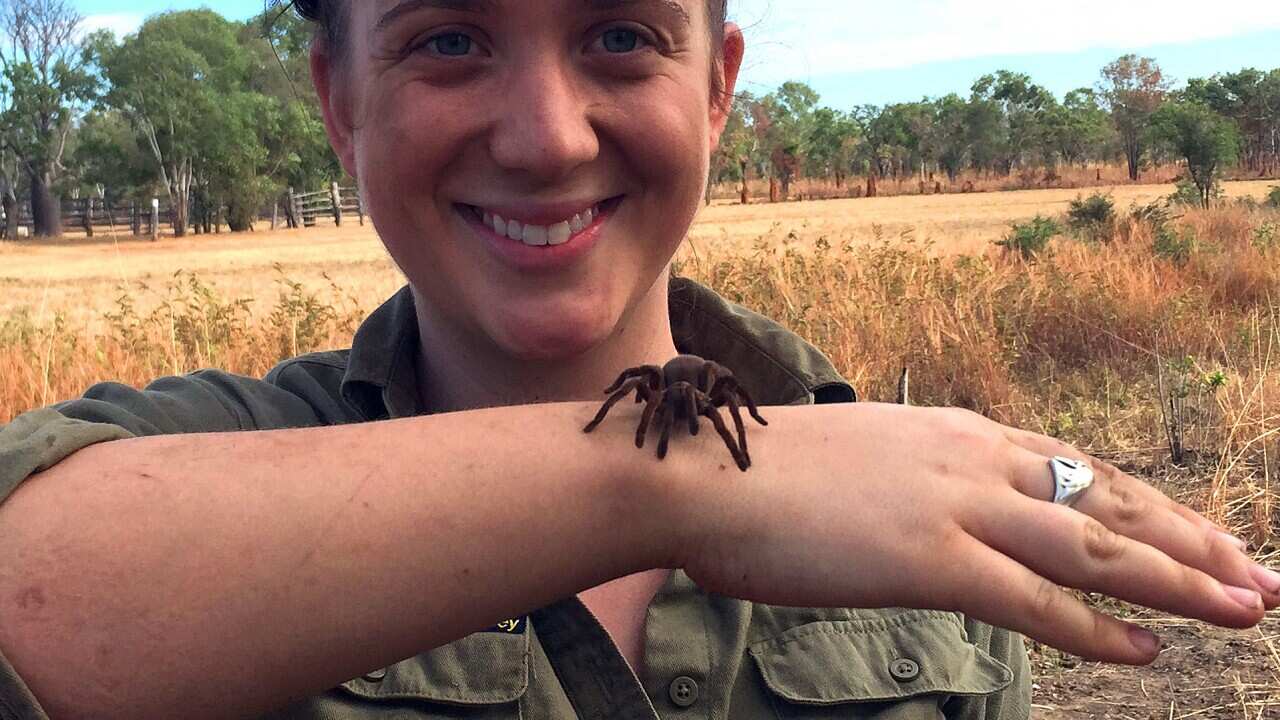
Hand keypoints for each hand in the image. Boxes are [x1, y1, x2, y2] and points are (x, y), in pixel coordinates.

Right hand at [667, 403, 1275, 664]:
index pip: (1076, 466)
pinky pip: (1034, 602)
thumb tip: (934, 511)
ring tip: (1245, 608)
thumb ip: (911, 480)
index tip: (1202, 531)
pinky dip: (1096, 629)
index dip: (1149, 504)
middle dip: (1193, 540)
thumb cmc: (760, 474)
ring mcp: (954, 506)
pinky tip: (1147, 650)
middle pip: (1107, 501)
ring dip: (1178, 581)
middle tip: (1260, 574)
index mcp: (954, 431)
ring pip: (1092, 547)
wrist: (701, 473)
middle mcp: (970, 458)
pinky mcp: (929, 559)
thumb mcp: (857, 460)